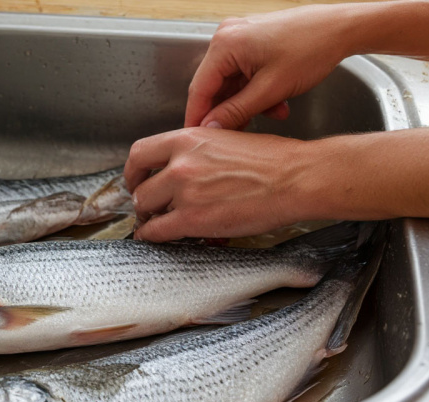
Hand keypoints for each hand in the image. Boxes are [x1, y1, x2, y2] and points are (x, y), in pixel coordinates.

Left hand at [124, 127, 307, 241]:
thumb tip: (182, 164)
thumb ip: (198, 151)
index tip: (136, 179)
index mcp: (189, 138)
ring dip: (149, 218)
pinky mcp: (193, 219)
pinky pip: (158, 231)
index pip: (141, 153)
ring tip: (156, 222)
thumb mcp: (226, 138)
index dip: (133, 171)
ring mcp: (185, 192)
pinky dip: (152, 236)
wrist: (295, 179)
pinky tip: (156, 237)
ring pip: (146, 208)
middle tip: (147, 206)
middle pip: (141, 186)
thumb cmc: (273, 160)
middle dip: (142, 199)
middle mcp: (181, 163)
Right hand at [186, 5, 354, 129]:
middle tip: (238, 134)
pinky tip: (276, 102)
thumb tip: (211, 128)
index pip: (200, 89)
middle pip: (215, 86)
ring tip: (272, 113)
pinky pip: (244, 73)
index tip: (197, 139)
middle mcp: (228, 37)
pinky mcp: (253, 41)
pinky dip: (256, 91)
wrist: (340, 29)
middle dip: (229, 111)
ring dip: (248, 103)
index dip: (198, 117)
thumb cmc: (311, 49)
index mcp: (226, 44)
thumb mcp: (270, 89)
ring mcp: (240, 37)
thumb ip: (236, 111)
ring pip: (232, 82)